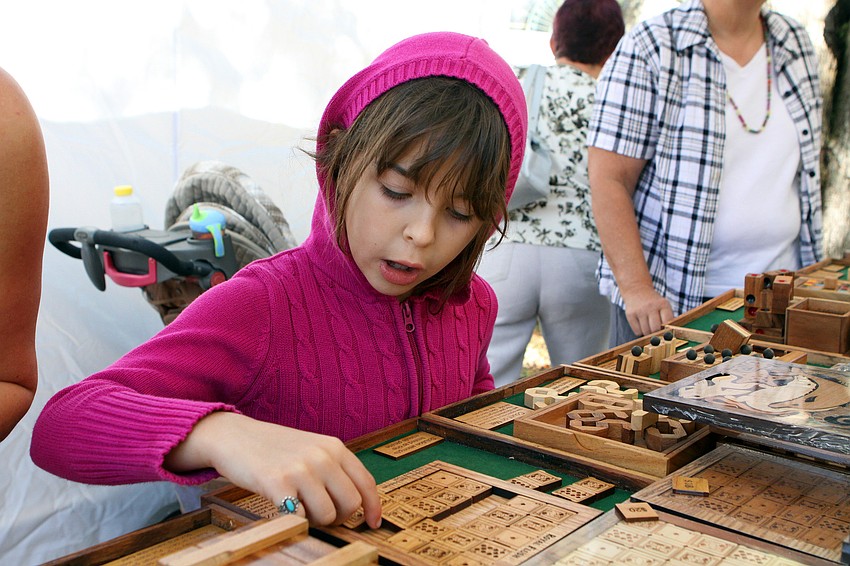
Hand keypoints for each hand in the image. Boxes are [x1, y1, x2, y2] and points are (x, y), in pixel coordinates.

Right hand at [165, 412, 381, 528]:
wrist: (234, 436)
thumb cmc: (274, 448)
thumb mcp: (312, 448)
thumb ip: (333, 469)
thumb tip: (355, 503)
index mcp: (334, 447)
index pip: (366, 482)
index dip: (374, 507)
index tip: (373, 523)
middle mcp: (322, 456)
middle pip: (351, 504)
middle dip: (339, 518)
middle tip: (320, 515)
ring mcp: (301, 469)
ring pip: (328, 515)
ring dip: (314, 521)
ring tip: (298, 508)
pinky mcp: (277, 483)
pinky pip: (300, 517)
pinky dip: (294, 520)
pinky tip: (283, 508)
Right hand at [621, 285, 673, 336]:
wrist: (637, 290)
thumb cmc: (653, 302)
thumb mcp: (664, 305)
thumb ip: (668, 318)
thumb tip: (668, 335)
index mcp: (663, 304)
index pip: (668, 322)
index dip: (667, 329)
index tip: (665, 329)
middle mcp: (651, 306)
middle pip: (656, 329)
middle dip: (656, 332)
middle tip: (656, 329)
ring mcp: (639, 310)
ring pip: (646, 332)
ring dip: (648, 333)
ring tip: (648, 326)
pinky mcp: (630, 314)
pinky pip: (637, 332)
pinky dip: (640, 331)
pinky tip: (641, 324)